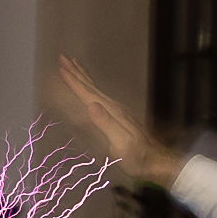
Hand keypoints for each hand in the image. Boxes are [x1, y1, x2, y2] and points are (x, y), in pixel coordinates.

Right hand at [57, 55, 184, 185]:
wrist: (156, 161)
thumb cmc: (137, 157)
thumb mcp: (121, 144)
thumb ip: (106, 124)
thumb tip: (91, 106)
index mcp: (111, 112)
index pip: (88, 93)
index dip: (73, 82)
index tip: (60, 68)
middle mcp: (113, 107)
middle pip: (91, 86)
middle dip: (75, 72)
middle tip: (62, 56)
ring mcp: (117, 110)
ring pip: (95, 88)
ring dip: (82, 76)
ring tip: (73, 63)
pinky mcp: (118, 115)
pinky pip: (99, 95)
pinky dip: (91, 86)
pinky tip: (90, 87)